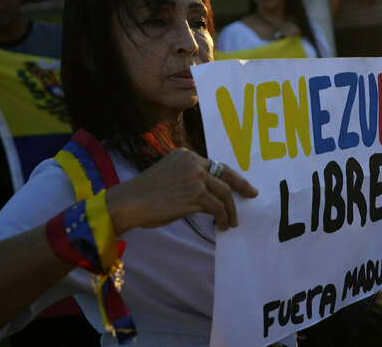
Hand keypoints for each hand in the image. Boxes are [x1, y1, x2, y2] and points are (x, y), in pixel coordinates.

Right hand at [106, 148, 257, 233]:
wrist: (129, 202)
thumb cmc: (144, 194)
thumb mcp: (168, 175)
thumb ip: (187, 177)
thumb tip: (208, 194)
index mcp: (186, 154)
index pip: (215, 164)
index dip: (230, 176)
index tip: (241, 184)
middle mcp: (193, 162)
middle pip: (226, 175)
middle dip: (242, 186)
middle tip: (252, 194)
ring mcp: (196, 178)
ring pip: (224, 194)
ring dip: (230, 210)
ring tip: (232, 222)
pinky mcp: (196, 195)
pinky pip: (217, 208)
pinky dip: (222, 218)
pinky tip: (221, 226)